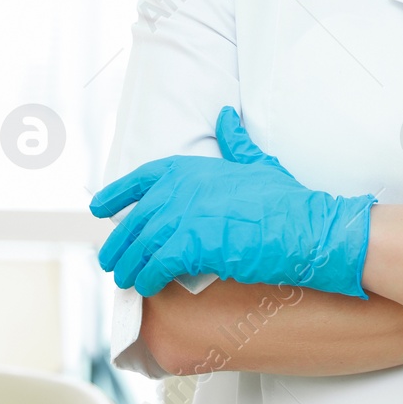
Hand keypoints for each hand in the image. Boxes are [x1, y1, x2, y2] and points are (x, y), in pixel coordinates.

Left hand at [89, 106, 377, 298]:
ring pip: (140, 246)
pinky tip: (148, 287)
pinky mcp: (192, 245)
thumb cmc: (285, 198)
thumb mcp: (256, 162)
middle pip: (135, 220)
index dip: (115, 195)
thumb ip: (235, 142)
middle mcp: (180, 188)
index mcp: (190, 167)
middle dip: (119, 244)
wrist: (304, 227)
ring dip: (129, 266)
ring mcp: (184, 215)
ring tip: (126, 280)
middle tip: (110, 262)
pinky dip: (149, 278)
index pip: (139, 179)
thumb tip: (226, 116)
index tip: (98, 209)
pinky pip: (156, 266)